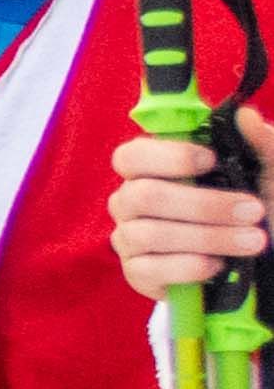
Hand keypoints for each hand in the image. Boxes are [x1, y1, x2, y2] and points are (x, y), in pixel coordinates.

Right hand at [116, 121, 267, 306]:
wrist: (262, 258)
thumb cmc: (255, 208)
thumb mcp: (267, 173)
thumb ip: (261, 144)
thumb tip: (245, 115)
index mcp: (153, 169)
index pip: (132, 155)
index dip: (166, 157)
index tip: (211, 160)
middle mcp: (131, 200)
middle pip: (143, 196)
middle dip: (203, 205)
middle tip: (253, 210)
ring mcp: (129, 237)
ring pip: (148, 234)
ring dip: (208, 238)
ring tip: (253, 241)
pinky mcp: (137, 273)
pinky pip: (148, 270)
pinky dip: (188, 267)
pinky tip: (218, 265)